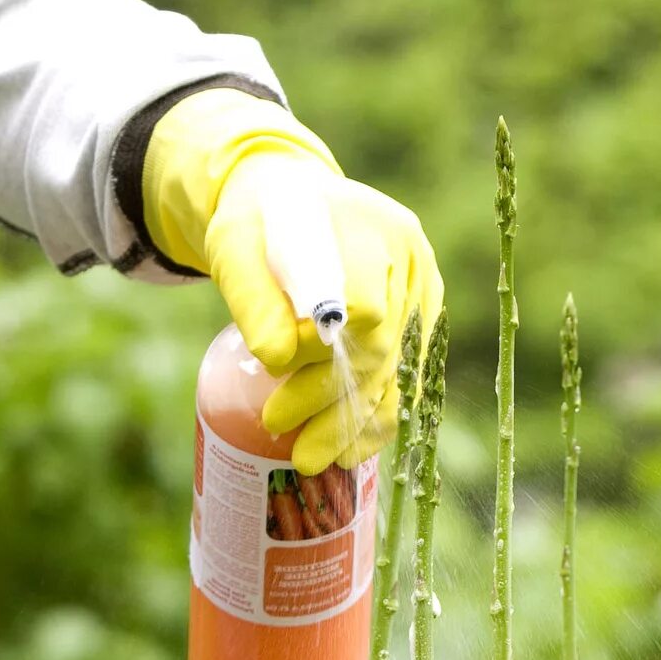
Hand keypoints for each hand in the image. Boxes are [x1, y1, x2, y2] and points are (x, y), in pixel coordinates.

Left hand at [143, 89, 443, 472]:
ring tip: (308, 459)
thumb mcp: (238, 244)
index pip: (364, 304)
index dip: (325, 348)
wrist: (293, 200)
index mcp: (371, 230)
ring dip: (351, 421)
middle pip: (379, 345)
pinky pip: (404, 377)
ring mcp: (422, 292)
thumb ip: (255, 296)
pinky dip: (375, 418)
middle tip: (276, 424)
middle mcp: (409, 262)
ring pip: (394, 370)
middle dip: (328, 395)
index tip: (276, 369)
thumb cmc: (260, 221)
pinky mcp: (420, 320)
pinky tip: (349, 452)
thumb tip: (274, 360)